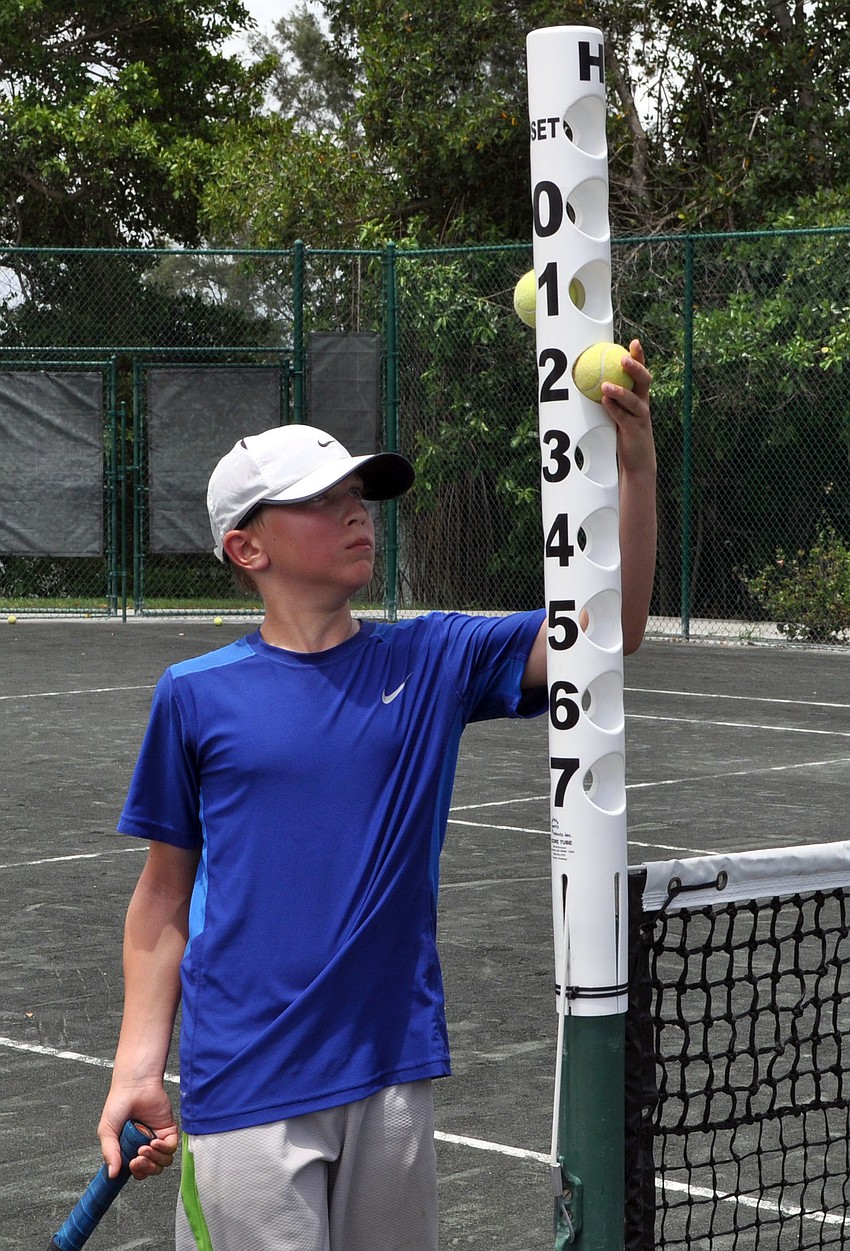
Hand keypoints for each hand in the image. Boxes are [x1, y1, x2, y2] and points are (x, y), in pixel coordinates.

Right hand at [98, 1085, 178, 1180]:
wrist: (134, 1086)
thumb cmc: (119, 1104)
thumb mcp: (107, 1130)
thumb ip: (109, 1152)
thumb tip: (112, 1174)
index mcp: (128, 1149)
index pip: (135, 1171)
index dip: (134, 1173)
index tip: (129, 1167)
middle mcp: (143, 1146)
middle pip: (150, 1169)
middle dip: (145, 1168)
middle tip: (137, 1159)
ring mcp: (156, 1139)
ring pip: (162, 1162)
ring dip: (154, 1159)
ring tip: (144, 1148)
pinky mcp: (168, 1130)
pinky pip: (171, 1148)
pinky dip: (164, 1148)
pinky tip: (154, 1141)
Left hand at [601, 339, 655, 478]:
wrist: (639, 461)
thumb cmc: (627, 435)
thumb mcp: (622, 413)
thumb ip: (614, 398)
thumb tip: (594, 380)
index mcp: (640, 397)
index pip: (642, 373)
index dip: (639, 357)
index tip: (633, 342)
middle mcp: (643, 404)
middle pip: (644, 381)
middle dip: (635, 367)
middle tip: (623, 358)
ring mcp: (640, 417)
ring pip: (633, 400)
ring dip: (619, 391)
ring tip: (605, 384)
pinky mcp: (634, 431)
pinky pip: (623, 418)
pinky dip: (613, 409)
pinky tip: (604, 401)